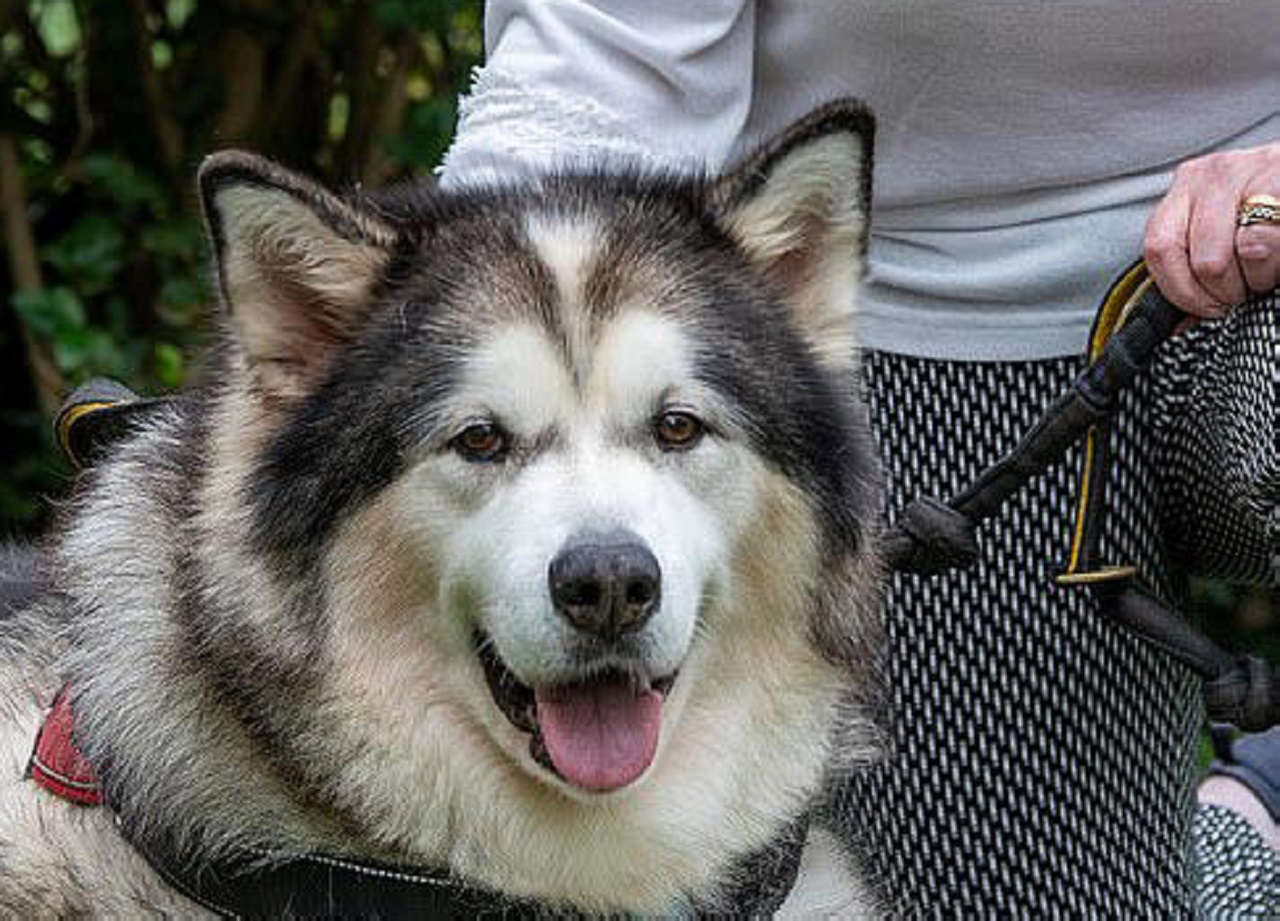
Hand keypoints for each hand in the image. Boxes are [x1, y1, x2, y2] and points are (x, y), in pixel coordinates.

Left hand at [1143, 142, 1279, 317]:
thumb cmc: (1266, 211)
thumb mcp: (1221, 230)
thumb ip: (1192, 266)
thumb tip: (1178, 326)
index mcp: (1186, 188)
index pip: (1159, 249)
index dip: (1182, 291)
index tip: (1205, 308)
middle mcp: (1213, 175)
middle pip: (1204, 259)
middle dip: (1225, 292)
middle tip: (1241, 292)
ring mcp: (1252, 170)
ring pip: (1243, 251)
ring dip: (1255, 279)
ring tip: (1262, 273)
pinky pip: (1267, 239)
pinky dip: (1273, 265)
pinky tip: (1277, 261)